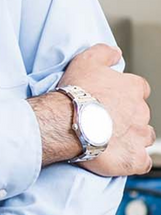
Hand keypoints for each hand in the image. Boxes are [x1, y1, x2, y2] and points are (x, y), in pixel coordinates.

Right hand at [59, 43, 154, 176]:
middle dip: (128, 117)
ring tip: (113, 140)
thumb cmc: (76, 93)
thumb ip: (104, 53)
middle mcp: (140, 111)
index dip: (126, 94)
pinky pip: (143, 162)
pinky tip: (122, 158)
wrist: (69, 122)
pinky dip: (136, 160)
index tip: (112, 99)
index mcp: (133, 88)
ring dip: (133, 138)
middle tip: (106, 120)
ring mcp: (139, 136)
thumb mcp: (86, 60)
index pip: (139, 89)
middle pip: (141, 114)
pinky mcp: (134, 158)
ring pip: (145, 137)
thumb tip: (115, 52)